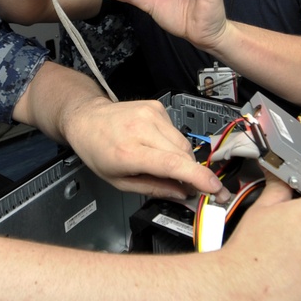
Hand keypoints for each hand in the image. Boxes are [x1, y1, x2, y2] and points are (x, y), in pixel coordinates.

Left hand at [62, 96, 225, 201]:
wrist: (86, 118)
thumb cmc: (97, 150)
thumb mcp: (119, 181)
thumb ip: (154, 189)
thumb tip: (183, 194)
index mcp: (128, 151)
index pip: (171, 164)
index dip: (197, 177)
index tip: (214, 188)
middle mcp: (141, 128)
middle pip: (183, 154)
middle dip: (191, 173)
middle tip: (189, 186)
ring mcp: (150, 114)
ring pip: (183, 143)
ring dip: (182, 158)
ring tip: (163, 163)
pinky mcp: (156, 106)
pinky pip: (176, 131)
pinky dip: (172, 143)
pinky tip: (156, 144)